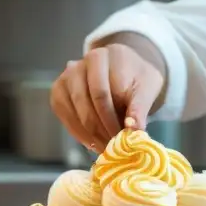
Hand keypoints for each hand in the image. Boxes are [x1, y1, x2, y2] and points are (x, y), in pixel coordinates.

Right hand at [50, 43, 164, 151]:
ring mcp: (67, 76)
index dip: (114, 121)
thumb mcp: (146, 89)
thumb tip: (132, 130)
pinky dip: (79, 134)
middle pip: (89, 104)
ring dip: (91, 135)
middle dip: (103, 130)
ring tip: (107, 148)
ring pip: (76, 112)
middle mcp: (81, 63)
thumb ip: (140, 108)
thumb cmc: (137, 80)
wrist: (125, 72)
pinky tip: (93, 142)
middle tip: (115, 148)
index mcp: (105, 56)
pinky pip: (65, 116)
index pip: (105, 94)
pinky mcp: (58, 91)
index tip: (124, 140)